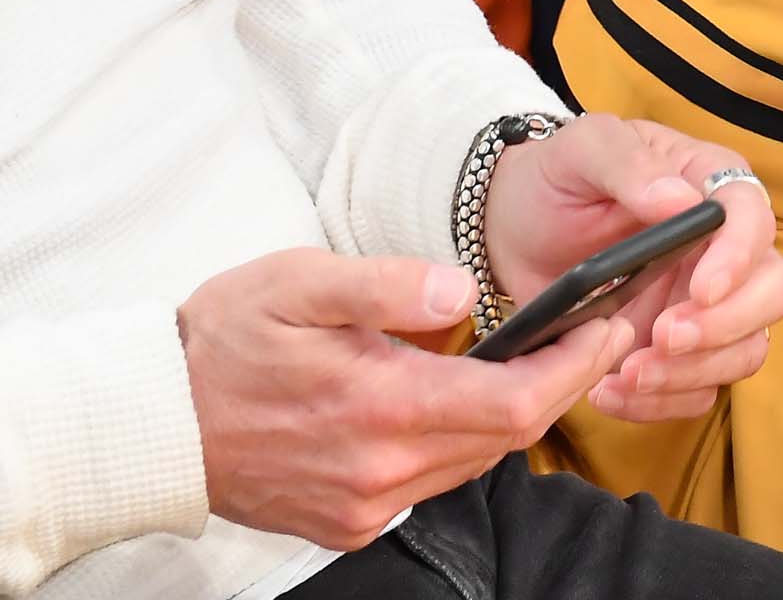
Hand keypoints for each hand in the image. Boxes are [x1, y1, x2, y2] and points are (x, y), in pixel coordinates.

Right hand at [178, 249, 630, 549]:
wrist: (151, 422)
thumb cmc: (222, 340)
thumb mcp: (298, 284)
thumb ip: (386, 285)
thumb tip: (460, 289)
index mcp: (380, 407)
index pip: (517, 404)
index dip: (577, 367)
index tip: (609, 326)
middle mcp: (381, 470)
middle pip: (509, 436)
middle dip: (563, 383)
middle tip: (594, 333)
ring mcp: (365, 504)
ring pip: (475, 461)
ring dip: (515, 414)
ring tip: (541, 359)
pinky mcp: (348, 522)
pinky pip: (432, 483)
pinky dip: (462, 443)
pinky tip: (462, 401)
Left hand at [480, 114, 782, 421]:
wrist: (511, 229)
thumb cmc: (556, 179)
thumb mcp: (583, 151)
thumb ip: (628, 166)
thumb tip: (677, 201)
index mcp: (710, 186)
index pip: (754, 218)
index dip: (739, 257)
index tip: (700, 290)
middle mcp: (723, 249)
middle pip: (772, 292)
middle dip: (726, 325)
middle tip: (662, 337)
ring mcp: (703, 305)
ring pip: (745, 349)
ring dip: (694, 371)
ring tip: (627, 374)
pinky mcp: (676, 350)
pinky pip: (697, 391)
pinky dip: (661, 402)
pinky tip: (608, 391)